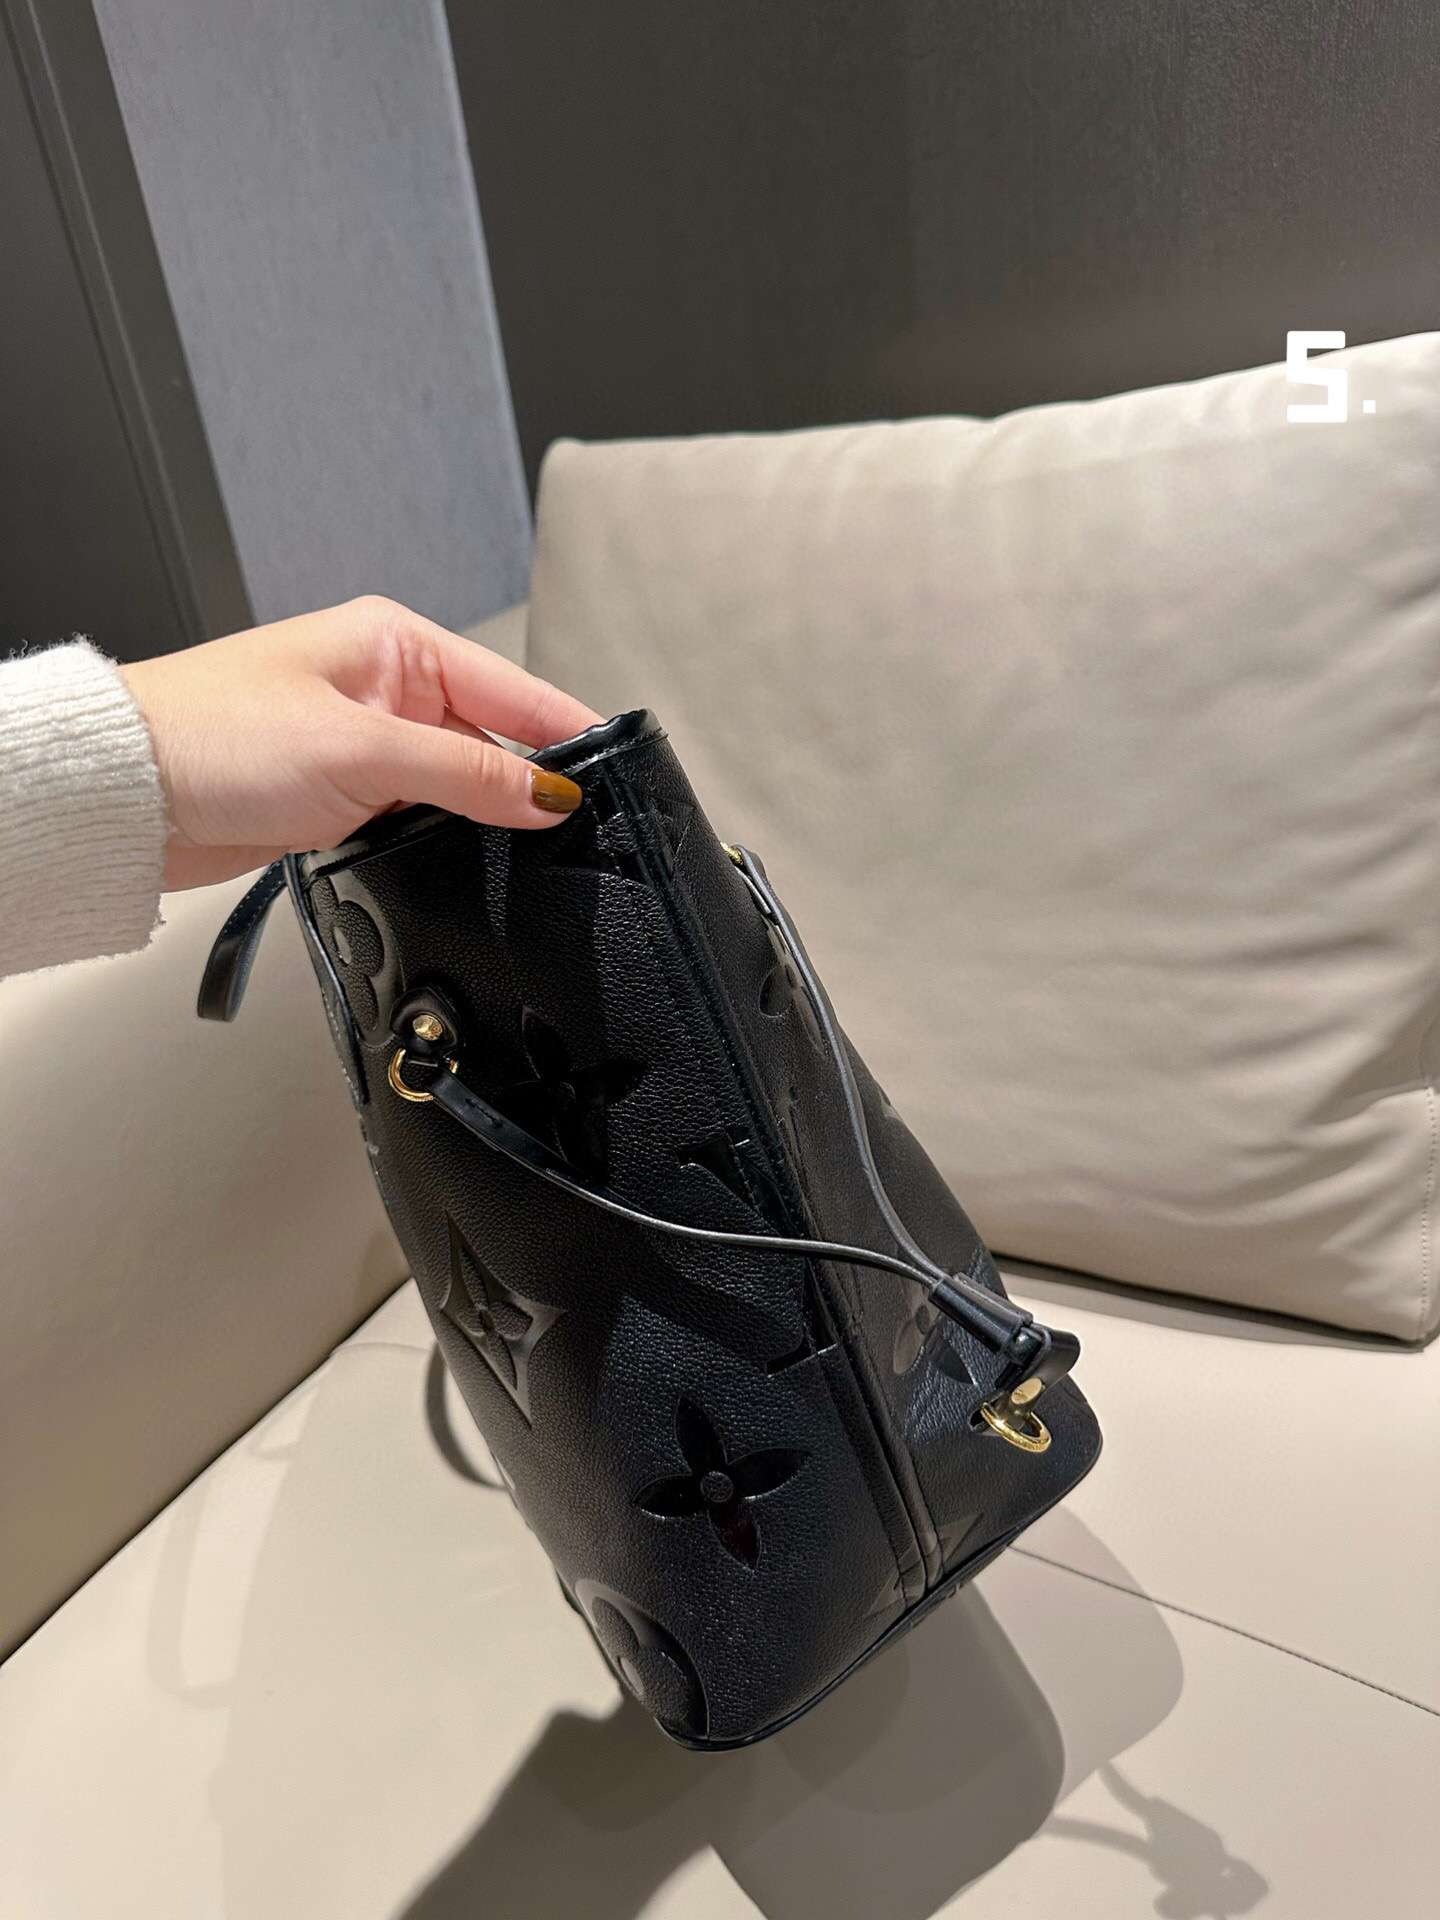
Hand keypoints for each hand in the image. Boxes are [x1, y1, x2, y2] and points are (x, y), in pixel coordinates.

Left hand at [121, 597, 601, 889]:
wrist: (127, 795)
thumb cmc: (214, 738)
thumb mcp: (364, 751)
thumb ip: (468, 774)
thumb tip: (547, 794)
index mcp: (396, 644)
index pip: (513, 688)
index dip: (567, 734)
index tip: (615, 775)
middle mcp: (385, 687)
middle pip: (492, 739)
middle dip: (528, 783)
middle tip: (576, 828)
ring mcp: (364, 744)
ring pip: (458, 784)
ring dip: (482, 814)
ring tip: (523, 847)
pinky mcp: (341, 794)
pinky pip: (418, 815)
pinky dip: (441, 835)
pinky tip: (461, 856)